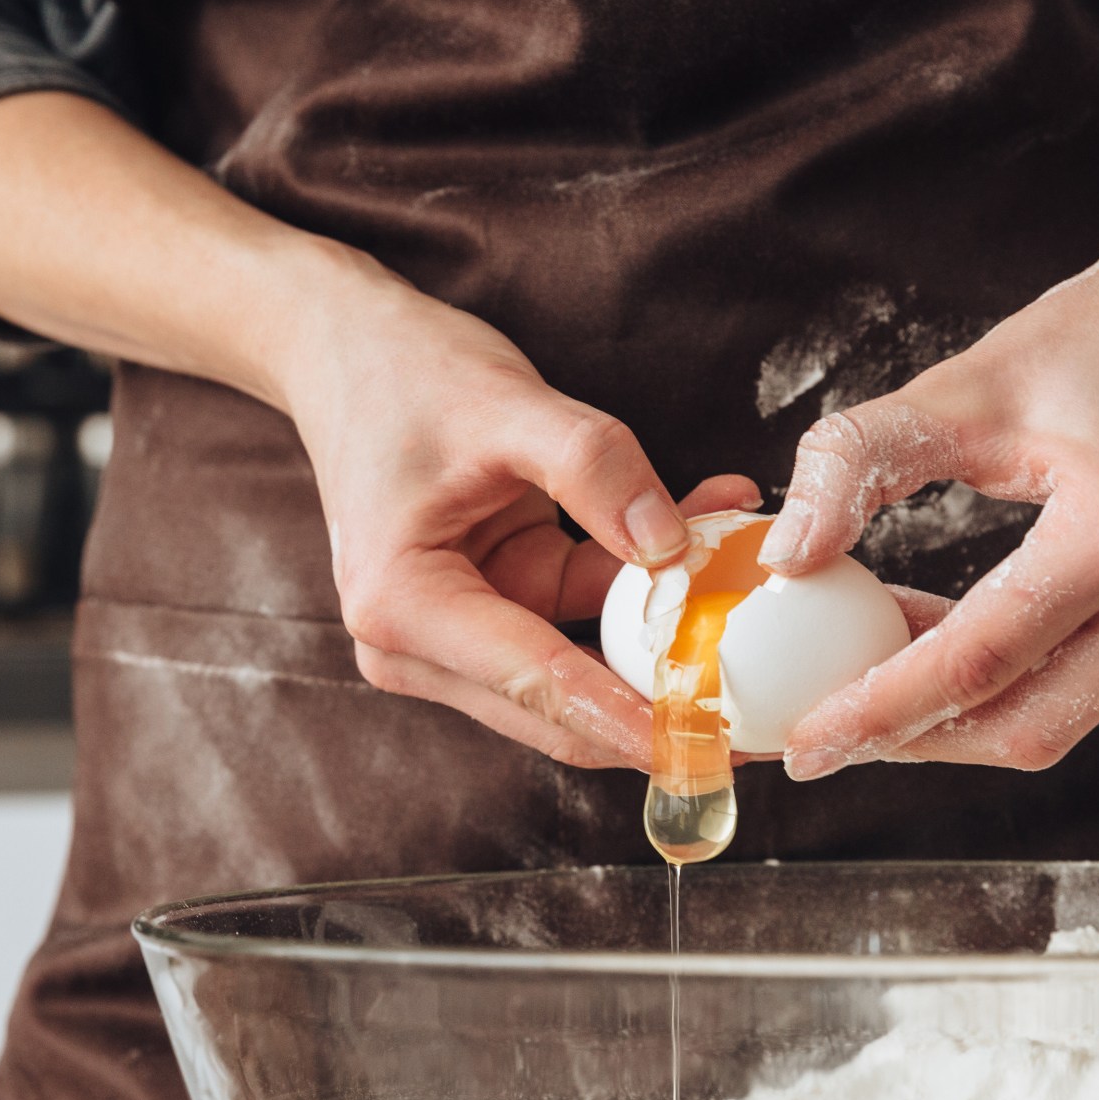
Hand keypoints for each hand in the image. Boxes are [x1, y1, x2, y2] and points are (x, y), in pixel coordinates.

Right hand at [275, 269, 758, 770]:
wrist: (346, 350)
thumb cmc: (404, 374)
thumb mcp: (506, 404)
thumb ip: (594, 468)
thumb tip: (674, 548)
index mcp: (403, 604)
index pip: (535, 682)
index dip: (627, 720)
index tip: (704, 749)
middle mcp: (414, 643)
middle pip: (554, 709)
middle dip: (653, 712)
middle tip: (753, 728)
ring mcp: (451, 636)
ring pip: (576, 672)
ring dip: (658, 640)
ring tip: (745, 593)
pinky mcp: (490, 610)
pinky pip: (579, 621)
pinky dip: (638, 590)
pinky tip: (704, 535)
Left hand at [757, 197, 1098, 778]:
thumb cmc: (1098, 341)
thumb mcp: (961, 385)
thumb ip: (856, 462)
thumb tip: (789, 558)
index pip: (980, 661)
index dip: (880, 711)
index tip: (806, 740)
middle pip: (1027, 726)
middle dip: (916, 740)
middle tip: (828, 731)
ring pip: (1059, 720)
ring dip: (959, 710)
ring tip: (878, 659)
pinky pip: (1091, 686)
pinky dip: (1010, 681)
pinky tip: (947, 636)